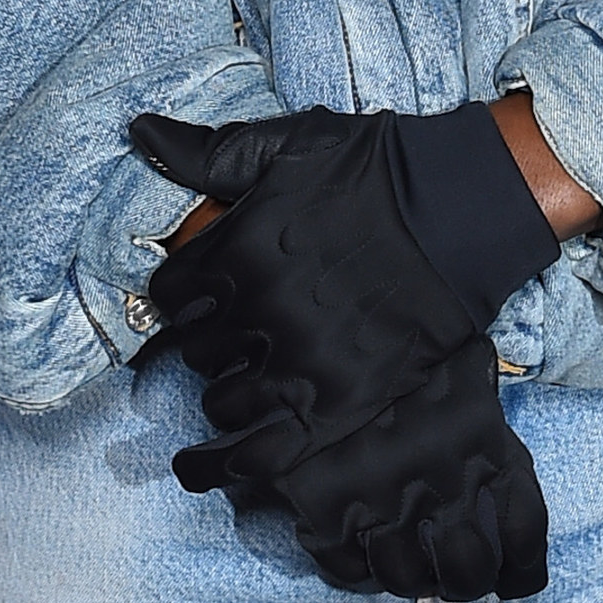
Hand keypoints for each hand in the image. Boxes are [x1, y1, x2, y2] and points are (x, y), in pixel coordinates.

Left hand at [128, 104, 560, 599]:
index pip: (169, 296)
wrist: (463, 215)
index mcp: (237, 249)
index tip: (201, 299)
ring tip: (249, 384)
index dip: (181, 299)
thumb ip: (208, 152)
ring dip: (228, 397)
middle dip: (210, 344)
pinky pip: (266, 453)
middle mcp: (260, 310)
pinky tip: (214, 468)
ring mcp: (300, 362)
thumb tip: (139, 134)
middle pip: (194, 352)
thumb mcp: (287, 145)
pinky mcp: (341, 404)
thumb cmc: (375, 173)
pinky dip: (234, 465)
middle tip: (239, 337)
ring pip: (224, 403)